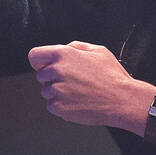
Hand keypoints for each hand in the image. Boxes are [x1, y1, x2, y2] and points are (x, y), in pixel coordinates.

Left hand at [28, 41, 155, 131]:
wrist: (121, 99)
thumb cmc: (112, 75)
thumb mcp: (99, 51)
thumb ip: (76, 46)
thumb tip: (65, 49)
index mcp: (63, 54)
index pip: (34, 55)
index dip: (40, 61)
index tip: (46, 66)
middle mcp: (56, 71)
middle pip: (41, 75)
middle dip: (53, 78)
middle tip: (74, 81)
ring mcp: (56, 91)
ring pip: (46, 91)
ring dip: (58, 92)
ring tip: (80, 92)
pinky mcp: (58, 107)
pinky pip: (52, 105)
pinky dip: (62, 105)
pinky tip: (79, 101)